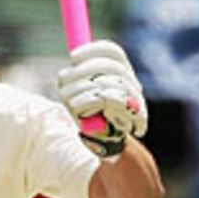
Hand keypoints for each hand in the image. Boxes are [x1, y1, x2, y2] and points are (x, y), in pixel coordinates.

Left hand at [57, 40, 147, 157]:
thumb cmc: (91, 115)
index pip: (114, 53)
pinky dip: (84, 101)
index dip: (93, 51)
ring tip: (68, 99)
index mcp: (123, 75)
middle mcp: (133, 86)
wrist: (105, 145)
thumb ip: (81, 73)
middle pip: (110, 66)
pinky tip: (76, 108)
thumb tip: (74, 57)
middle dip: (83, 70)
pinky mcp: (132, 117)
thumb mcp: (82, 89)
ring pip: (104, 83)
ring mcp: (135, 101)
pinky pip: (103, 99)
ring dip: (78, 89)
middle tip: (63, 77)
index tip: (72, 57)